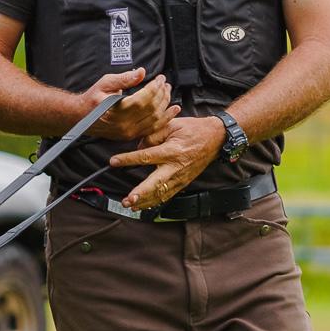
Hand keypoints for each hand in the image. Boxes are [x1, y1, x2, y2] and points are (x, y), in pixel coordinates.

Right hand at [80, 68, 175, 143]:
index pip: (144, 98)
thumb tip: (141, 72)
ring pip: (155, 119)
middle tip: (165, 83)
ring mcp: (128, 132)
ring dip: (165, 105)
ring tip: (169, 92)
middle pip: (152, 109)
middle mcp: (124, 124)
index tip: (160, 78)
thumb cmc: (92, 99)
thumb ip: (125, 78)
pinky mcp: (130, 136)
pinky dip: (164, 119)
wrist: (80, 117)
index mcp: (117, 110)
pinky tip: (171, 111)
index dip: (155, 87)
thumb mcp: (105, 83)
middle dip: (162, 94)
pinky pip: (152, 129)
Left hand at [108, 117, 224, 209]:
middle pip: (156, 183)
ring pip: (161, 193)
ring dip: (145, 201)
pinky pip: (168, 195)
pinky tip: (143, 205)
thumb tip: (138, 147)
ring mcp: (181, 177)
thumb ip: (153, 135)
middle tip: (128, 200)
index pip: (146, 156)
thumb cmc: (193, 129)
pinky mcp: (184, 183)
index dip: (128, 159)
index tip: (113, 161)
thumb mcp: (172, 125)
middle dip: (141, 193)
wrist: (216, 138)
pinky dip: (155, 202)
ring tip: (130, 205)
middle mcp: (177, 167)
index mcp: (173, 151)